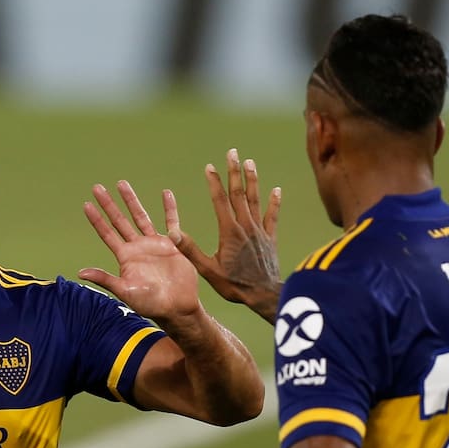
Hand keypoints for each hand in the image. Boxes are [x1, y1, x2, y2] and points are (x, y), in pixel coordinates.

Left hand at [78, 180, 200, 324]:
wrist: (176, 306)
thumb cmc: (150, 304)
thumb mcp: (125, 291)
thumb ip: (105, 279)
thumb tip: (80, 273)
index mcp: (125, 257)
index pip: (107, 233)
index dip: (97, 219)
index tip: (86, 204)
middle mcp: (137, 247)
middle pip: (119, 220)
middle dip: (108, 204)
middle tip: (97, 187)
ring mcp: (153, 244)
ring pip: (140, 216)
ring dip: (131, 200)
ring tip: (122, 183)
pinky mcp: (171, 244)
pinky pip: (171, 221)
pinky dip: (169, 208)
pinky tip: (166, 193)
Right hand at [174, 148, 281, 322]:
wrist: (263, 295)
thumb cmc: (234, 285)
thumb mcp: (207, 270)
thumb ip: (190, 250)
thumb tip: (172, 233)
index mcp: (229, 231)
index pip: (220, 200)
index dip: (214, 182)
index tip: (210, 166)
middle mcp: (245, 226)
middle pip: (239, 193)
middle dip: (234, 171)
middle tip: (232, 152)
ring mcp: (259, 231)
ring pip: (256, 199)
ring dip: (252, 180)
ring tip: (250, 162)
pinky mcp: (270, 238)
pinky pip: (272, 216)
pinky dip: (274, 202)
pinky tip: (276, 190)